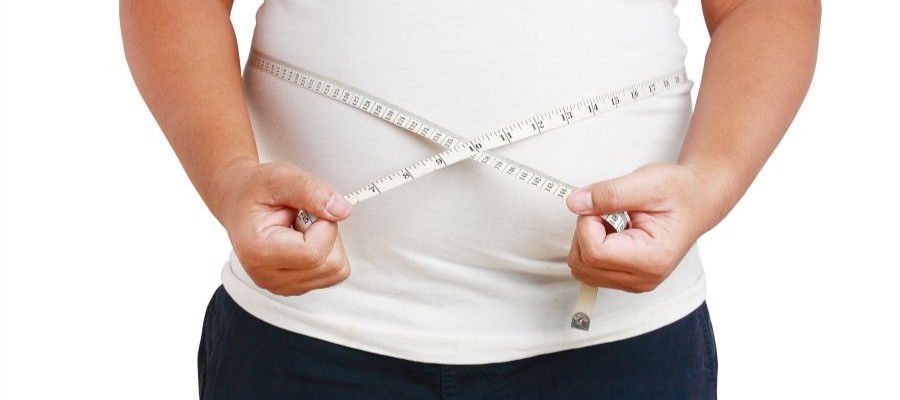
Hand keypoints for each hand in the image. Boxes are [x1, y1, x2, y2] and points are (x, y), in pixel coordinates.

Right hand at [214, 159, 352, 295]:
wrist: (237, 201)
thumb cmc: (254, 191)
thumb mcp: (280, 178)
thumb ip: (311, 191)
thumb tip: (342, 210)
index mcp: (258, 251)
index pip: (314, 252)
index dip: (326, 225)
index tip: (313, 208)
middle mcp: (267, 275)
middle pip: (330, 265)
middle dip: (329, 234)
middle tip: (307, 217)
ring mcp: (281, 285)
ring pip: (335, 272)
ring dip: (330, 245)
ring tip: (303, 228)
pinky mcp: (293, 287)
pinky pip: (331, 275)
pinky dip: (326, 254)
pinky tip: (304, 239)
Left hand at [565, 162, 721, 292]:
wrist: (697, 201)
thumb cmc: (680, 192)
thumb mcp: (648, 182)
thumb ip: (609, 193)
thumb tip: (575, 203)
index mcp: (652, 259)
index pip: (594, 251)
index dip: (587, 222)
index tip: (601, 204)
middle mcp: (643, 278)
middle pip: (583, 263)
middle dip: (585, 231)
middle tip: (608, 210)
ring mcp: (634, 283)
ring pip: (582, 269)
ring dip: (587, 240)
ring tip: (613, 221)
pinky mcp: (626, 279)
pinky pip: (590, 269)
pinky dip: (591, 248)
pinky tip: (613, 232)